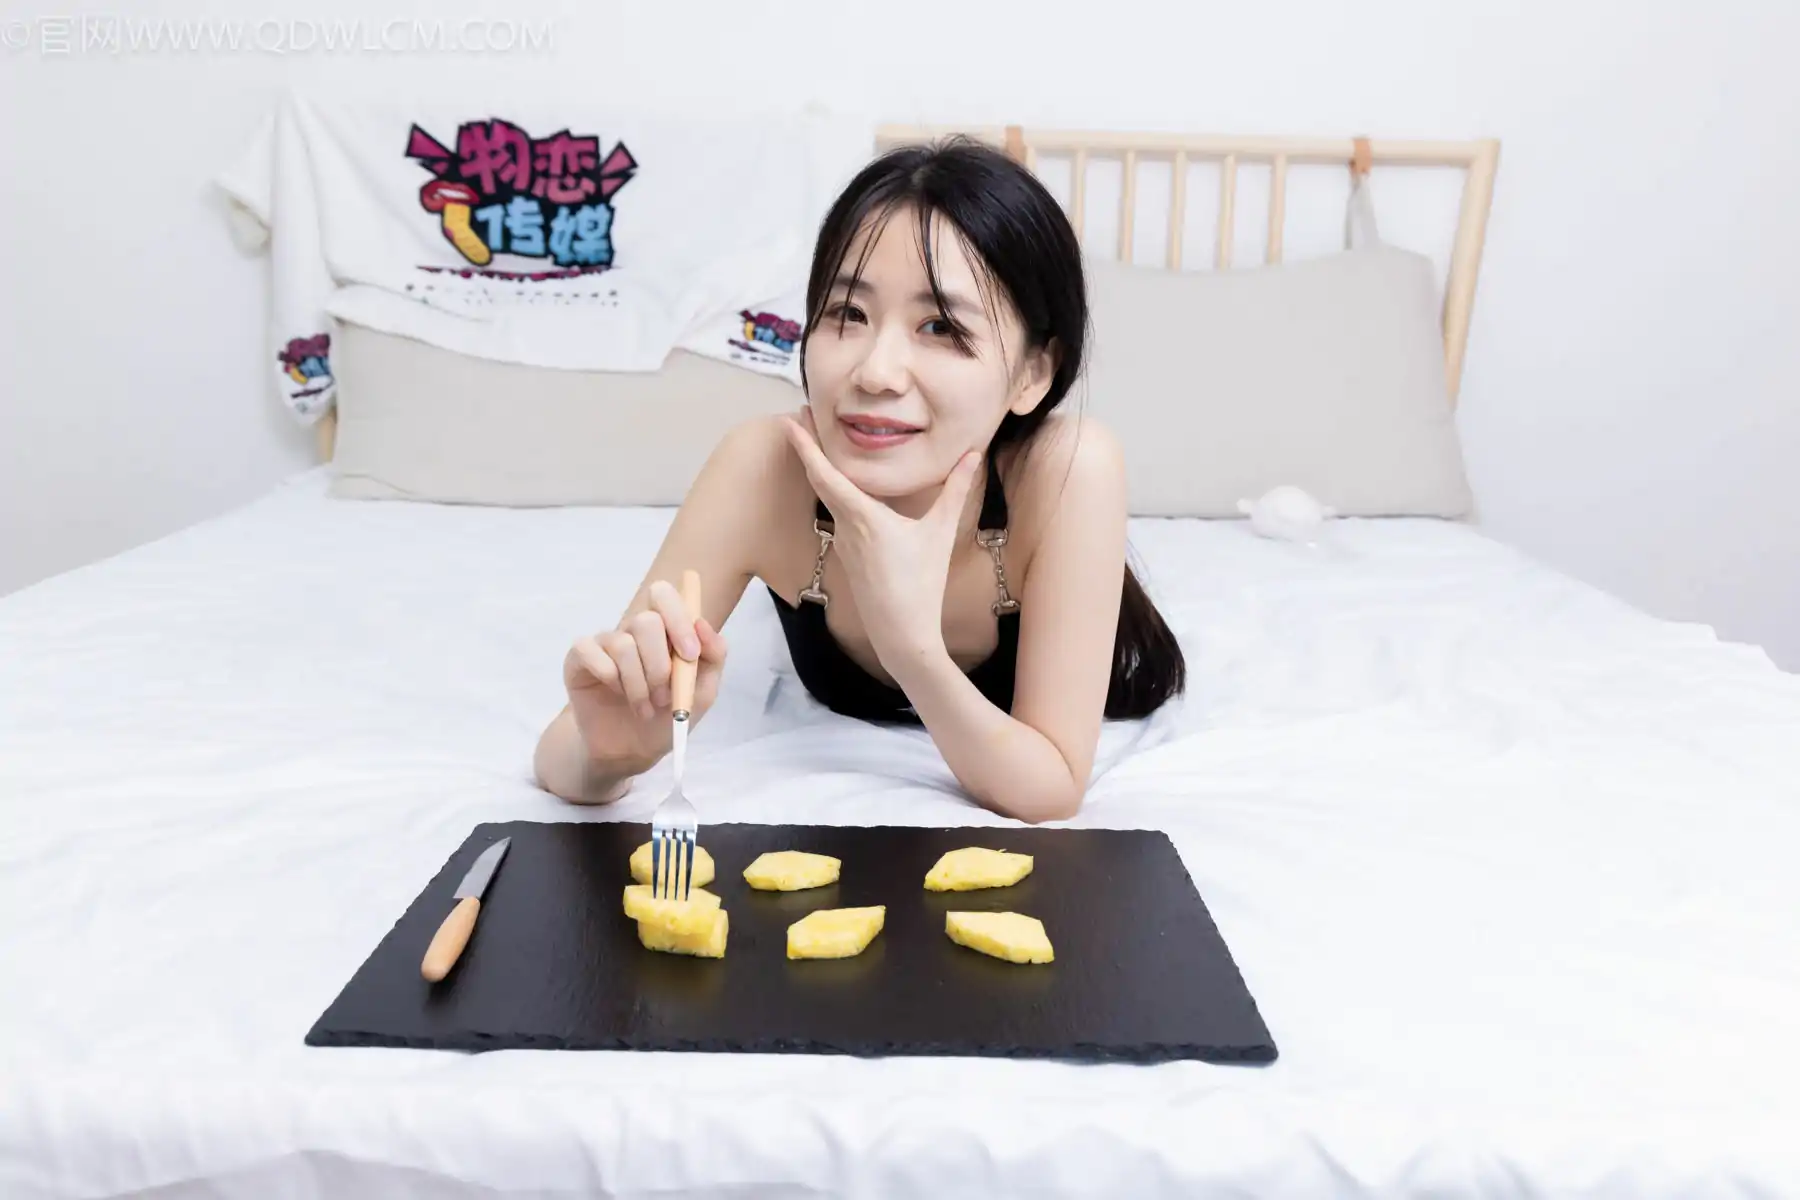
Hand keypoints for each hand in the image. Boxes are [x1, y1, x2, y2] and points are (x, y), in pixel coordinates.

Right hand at [562, 579, 728, 773]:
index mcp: (664, 630)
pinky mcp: (578, 658)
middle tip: (665, 697)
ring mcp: (605, 642)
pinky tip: (616, 695)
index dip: (679, 620)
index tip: (689, 655)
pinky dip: (610, 678)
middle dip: (659, 665)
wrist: (632, 751)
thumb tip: (702, 622)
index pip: (664, 595)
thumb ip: (713, 655)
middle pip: (646, 621)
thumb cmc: (667, 718)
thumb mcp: (702, 691)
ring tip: (645, 708)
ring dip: (638, 684)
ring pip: (623, 644)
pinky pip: (590, 652)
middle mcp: (633, 630)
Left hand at [781, 409, 981, 671]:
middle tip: (798, 417)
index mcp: (863, 517)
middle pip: (818, 480)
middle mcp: (846, 526)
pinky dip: (831, 491)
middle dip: (806, 447)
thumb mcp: (940, 533)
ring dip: (818, 469)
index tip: (791, 421)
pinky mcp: (848, 554)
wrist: (901, 632)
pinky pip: (836, 514)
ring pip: (826, 498)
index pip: (826, 474)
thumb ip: (955, 490)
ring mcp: (844, 542)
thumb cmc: (921, 584)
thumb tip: (973, 454)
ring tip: (816, 443)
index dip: (806, 445)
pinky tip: (838, 485)